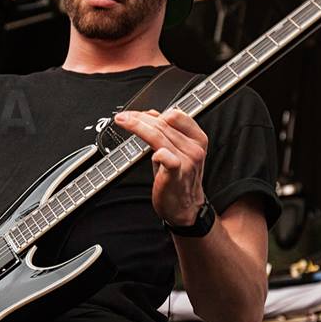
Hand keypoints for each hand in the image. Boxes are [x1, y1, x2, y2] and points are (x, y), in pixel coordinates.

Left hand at [114, 108, 207, 226]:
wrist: (184, 207)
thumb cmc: (179, 179)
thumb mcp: (175, 151)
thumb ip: (166, 132)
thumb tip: (150, 114)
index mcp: (197, 138)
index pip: (175, 115)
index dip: (153, 113)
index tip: (136, 114)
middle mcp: (194, 148)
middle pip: (163, 124)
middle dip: (139, 118)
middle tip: (123, 118)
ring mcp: (187, 160)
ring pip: (158, 135)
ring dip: (137, 127)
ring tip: (123, 123)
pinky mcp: (176, 174)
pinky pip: (165, 156)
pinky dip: (156, 152)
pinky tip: (149, 153)